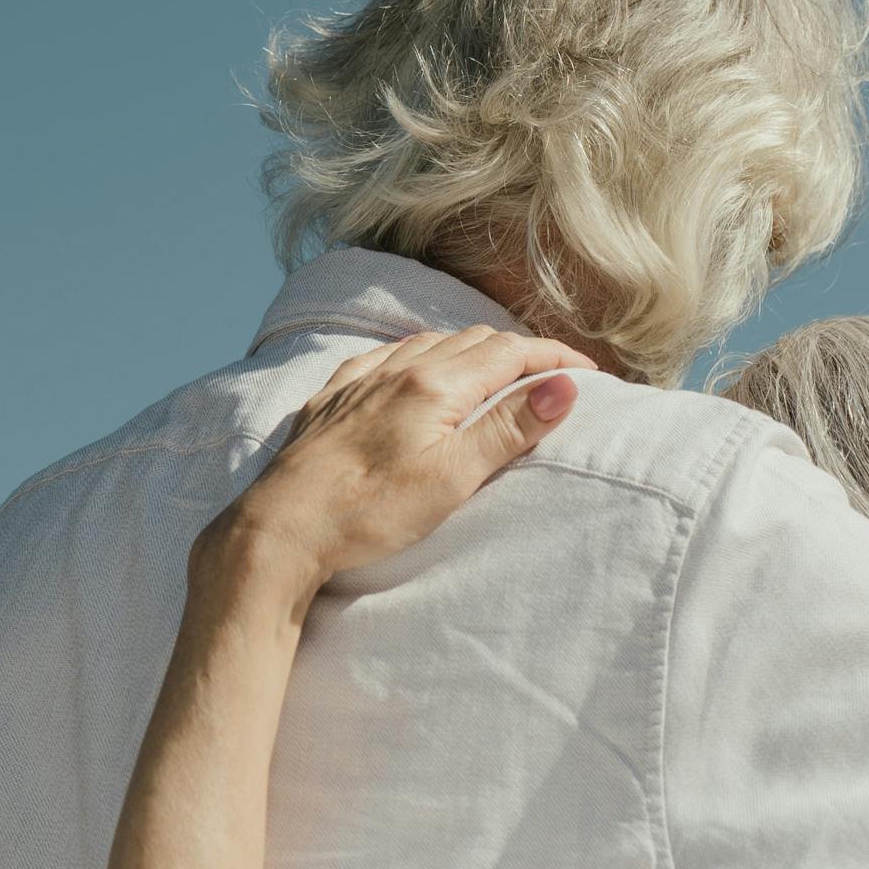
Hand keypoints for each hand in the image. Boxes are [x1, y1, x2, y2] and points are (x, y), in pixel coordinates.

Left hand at [209, 328, 590, 598]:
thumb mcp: (452, 477)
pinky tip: (411, 367)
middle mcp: (398, 370)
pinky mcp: (331, 398)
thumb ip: (508, 428)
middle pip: (474, 342)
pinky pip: (383, 356)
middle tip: (549, 375)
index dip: (554, 359)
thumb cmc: (369, 511)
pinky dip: (417, 354)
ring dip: (470, 349)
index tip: (588, 373)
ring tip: (493, 368)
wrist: (281, 527)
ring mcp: (360, 381)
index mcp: (435, 385)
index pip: (510, 353)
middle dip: (519, 352)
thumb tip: (563, 387)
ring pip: (428, 343)